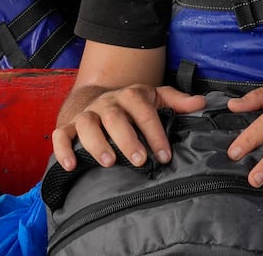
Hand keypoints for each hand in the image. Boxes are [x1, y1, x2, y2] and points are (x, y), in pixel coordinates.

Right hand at [51, 84, 204, 171]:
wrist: (95, 97)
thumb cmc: (130, 104)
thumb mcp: (155, 98)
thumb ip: (177, 101)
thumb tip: (201, 102)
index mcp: (130, 96)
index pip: (144, 113)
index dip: (155, 134)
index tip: (165, 156)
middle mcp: (107, 103)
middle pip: (115, 117)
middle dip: (127, 138)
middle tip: (139, 160)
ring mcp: (87, 114)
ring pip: (87, 124)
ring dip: (97, 142)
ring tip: (109, 162)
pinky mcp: (68, 125)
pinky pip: (62, 135)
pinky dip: (64, 149)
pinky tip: (71, 165)